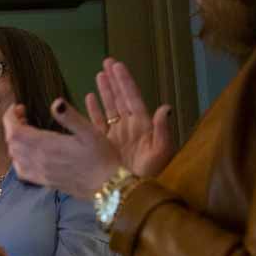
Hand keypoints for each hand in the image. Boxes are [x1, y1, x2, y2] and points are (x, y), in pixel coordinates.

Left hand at [3, 100, 120, 200]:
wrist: (109, 187)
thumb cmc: (102, 157)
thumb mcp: (91, 132)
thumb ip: (71, 117)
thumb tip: (56, 102)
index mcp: (47, 147)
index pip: (15, 132)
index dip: (10, 117)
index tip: (19, 107)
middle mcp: (38, 162)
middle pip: (11, 143)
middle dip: (12, 126)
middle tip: (25, 115)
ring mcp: (40, 174)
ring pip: (14, 157)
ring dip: (15, 142)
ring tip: (27, 131)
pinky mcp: (44, 183)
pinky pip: (21, 171)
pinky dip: (18, 158)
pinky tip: (30, 152)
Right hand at [86, 59, 173, 177]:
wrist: (134, 193)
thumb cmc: (151, 174)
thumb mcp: (161, 153)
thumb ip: (163, 130)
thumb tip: (165, 108)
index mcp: (143, 125)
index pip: (132, 97)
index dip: (125, 81)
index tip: (117, 65)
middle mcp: (129, 126)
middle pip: (120, 98)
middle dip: (114, 80)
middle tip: (107, 62)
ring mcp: (117, 134)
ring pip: (109, 107)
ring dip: (104, 91)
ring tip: (99, 75)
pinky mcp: (105, 144)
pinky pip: (98, 123)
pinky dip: (94, 110)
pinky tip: (89, 98)